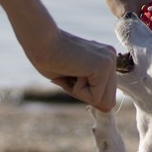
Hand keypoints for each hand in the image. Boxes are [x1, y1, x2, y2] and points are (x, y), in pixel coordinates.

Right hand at [0, 0, 117, 109]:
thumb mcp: (75, 79)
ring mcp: (109, 62)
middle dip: (86, 96)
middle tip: (70, 75)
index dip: (87, 95)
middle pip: (108, 102)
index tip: (71, 75)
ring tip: (70, 72)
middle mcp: (111, 58)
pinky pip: (94, 98)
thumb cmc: (50, 60)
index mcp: (105, 59)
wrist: (41, 42)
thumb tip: (107, 108)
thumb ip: (92, 89)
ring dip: (81, 93)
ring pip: (101, 101)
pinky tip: (71, 71)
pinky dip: (78, 91)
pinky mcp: (103, 67)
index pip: (106, 96)